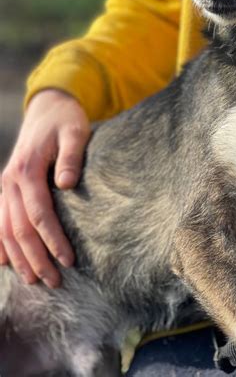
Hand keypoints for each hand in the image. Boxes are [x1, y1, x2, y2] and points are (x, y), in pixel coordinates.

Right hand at [0, 89, 89, 287]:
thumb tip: (65, 184)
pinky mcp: (7, 187)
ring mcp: (5, 185)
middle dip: (36, 258)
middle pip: (20, 229)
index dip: (53, 240)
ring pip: (6, 229)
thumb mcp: (75, 132)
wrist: (48, 106)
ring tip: (34, 280)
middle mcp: (10, 181)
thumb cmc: (66, 120)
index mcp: (27, 170)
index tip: (69, 260)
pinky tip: (4, 262)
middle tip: (55, 281)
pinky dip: (0, 243)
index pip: (39, 214)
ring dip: (19, 257)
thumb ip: (71, 157)